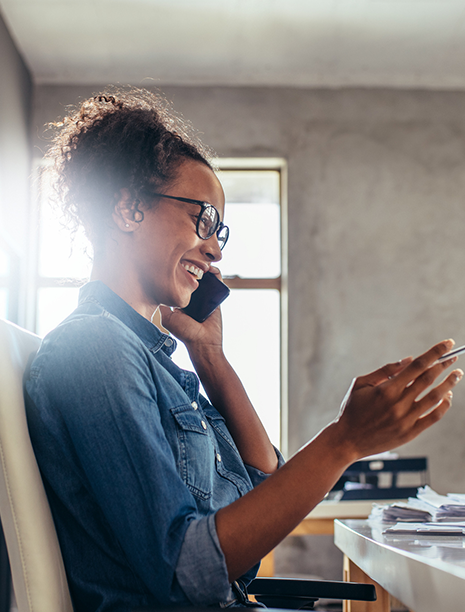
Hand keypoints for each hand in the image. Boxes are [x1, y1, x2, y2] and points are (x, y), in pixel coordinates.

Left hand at [159, 267, 223, 351]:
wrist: (204, 342)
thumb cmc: (185, 332)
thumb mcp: (167, 318)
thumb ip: (163, 306)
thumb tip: (154, 291)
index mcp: (181, 301)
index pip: (180, 282)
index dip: (179, 272)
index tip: (176, 264)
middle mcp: (193, 298)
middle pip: (193, 278)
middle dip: (191, 268)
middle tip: (189, 261)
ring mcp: (205, 296)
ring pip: (205, 277)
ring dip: (203, 268)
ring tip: (200, 264)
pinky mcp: (216, 297)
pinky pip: (217, 282)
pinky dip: (215, 273)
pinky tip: (210, 269)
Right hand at [333, 339, 462, 458]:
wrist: (346, 440)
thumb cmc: (351, 410)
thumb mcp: (361, 384)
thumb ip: (385, 371)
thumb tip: (409, 360)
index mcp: (386, 389)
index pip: (417, 365)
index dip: (435, 353)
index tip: (447, 344)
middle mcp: (398, 404)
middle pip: (428, 379)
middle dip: (444, 365)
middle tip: (453, 357)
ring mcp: (406, 419)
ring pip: (435, 397)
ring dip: (449, 384)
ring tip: (457, 375)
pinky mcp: (410, 433)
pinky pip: (433, 417)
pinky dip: (444, 405)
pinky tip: (447, 397)